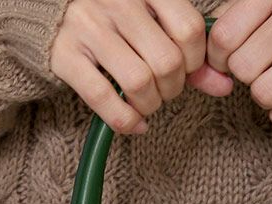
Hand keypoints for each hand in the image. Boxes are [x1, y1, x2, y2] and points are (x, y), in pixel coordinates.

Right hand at [51, 0, 211, 133]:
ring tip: (147, 104)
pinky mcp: (65, 56)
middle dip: (173, 89)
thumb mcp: (153, 25)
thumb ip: (189, 53)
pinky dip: (126, 120)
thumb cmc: (114, 22)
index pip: (189, 29)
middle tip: (165, 91)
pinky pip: (105, 98)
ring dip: (150, 105)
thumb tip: (224, 86)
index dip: (196, 61)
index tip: (186, 70)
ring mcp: (88, 27)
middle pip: (167, 61)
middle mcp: (116, 1)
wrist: (46, 12)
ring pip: (139, 82)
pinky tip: (134, 123)